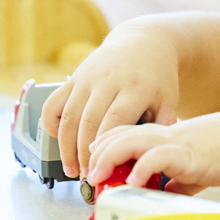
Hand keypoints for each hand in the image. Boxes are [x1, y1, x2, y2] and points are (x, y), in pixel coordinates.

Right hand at [40, 21, 180, 179]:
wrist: (143, 42)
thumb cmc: (157, 77)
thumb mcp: (168, 99)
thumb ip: (162, 126)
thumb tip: (152, 157)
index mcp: (135, 87)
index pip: (114, 122)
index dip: (105, 149)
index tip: (103, 171)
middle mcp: (108, 80)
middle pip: (88, 122)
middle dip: (84, 155)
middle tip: (87, 177)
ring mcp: (88, 78)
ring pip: (68, 116)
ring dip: (66, 147)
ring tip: (72, 169)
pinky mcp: (74, 77)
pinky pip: (53, 103)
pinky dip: (50, 124)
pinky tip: (59, 141)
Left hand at [87, 113, 219, 194]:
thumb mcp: (196, 167)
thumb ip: (179, 179)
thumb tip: (167, 196)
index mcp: (165, 136)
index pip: (124, 133)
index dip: (104, 147)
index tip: (94, 164)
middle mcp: (164, 136)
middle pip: (119, 135)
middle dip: (98, 154)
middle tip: (88, 174)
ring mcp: (175, 143)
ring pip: (131, 140)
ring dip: (110, 158)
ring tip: (98, 175)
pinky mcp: (188, 154)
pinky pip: (158, 157)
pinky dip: (142, 168)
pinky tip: (133, 181)